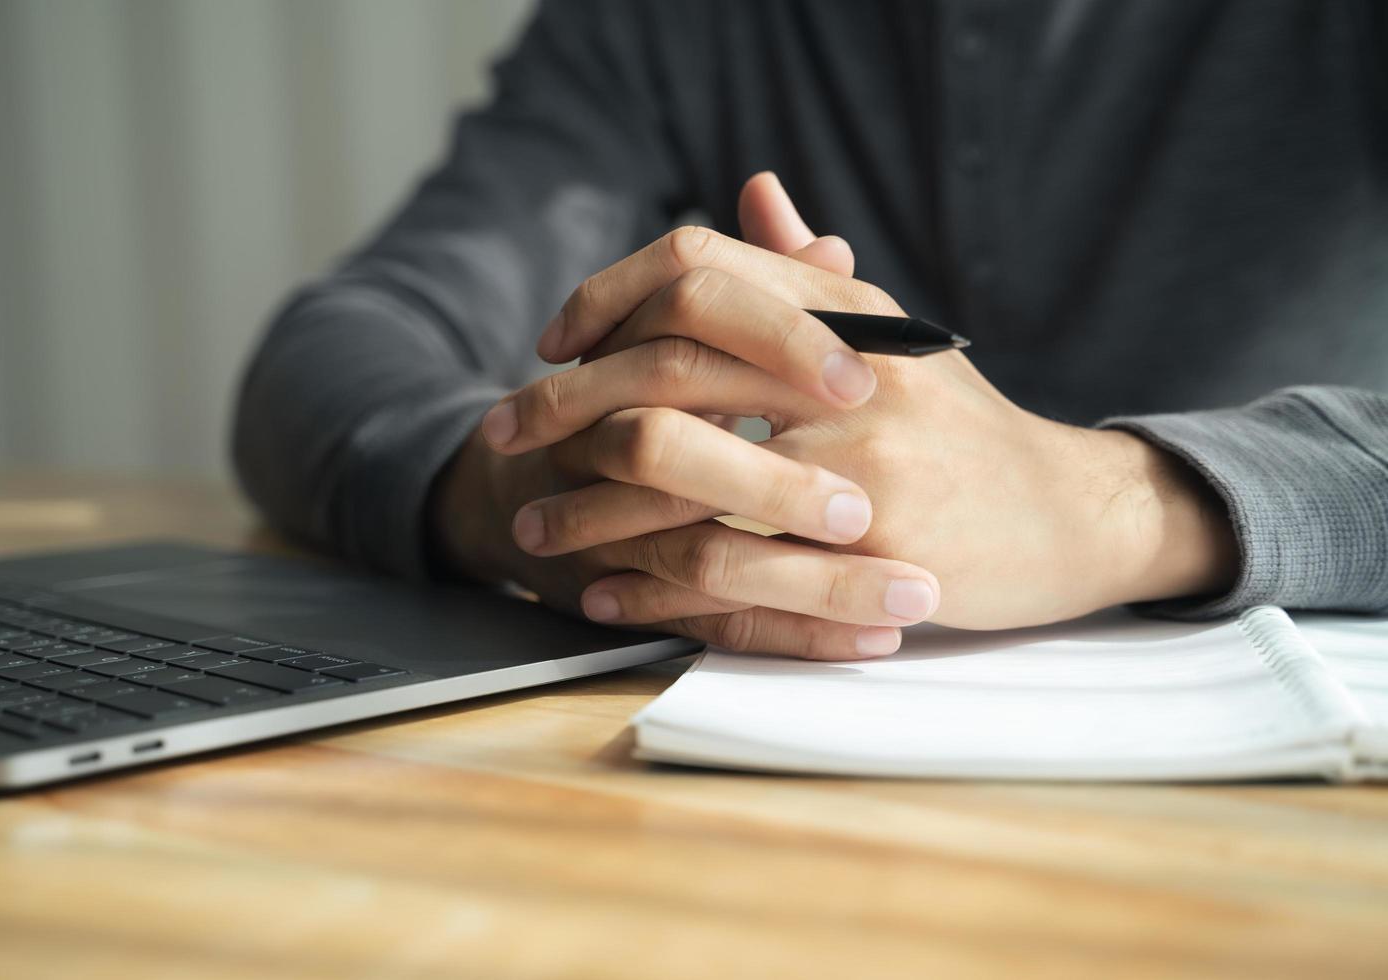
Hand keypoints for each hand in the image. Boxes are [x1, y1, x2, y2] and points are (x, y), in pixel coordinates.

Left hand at [492, 173, 1238, 630]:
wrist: (1069, 516)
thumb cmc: (962, 427)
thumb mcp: (893, 335)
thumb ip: (811, 274)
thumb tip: (752, 193)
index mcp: (845, 313)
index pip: (698, 272)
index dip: (608, 298)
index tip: (554, 343)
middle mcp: (847, 374)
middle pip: (665, 369)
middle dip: (565, 408)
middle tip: (503, 436)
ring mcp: (857, 465)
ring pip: (679, 476)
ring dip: (586, 508)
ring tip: (530, 530)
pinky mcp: (865, 554)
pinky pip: (726, 568)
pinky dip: (646, 583)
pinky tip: (601, 593)